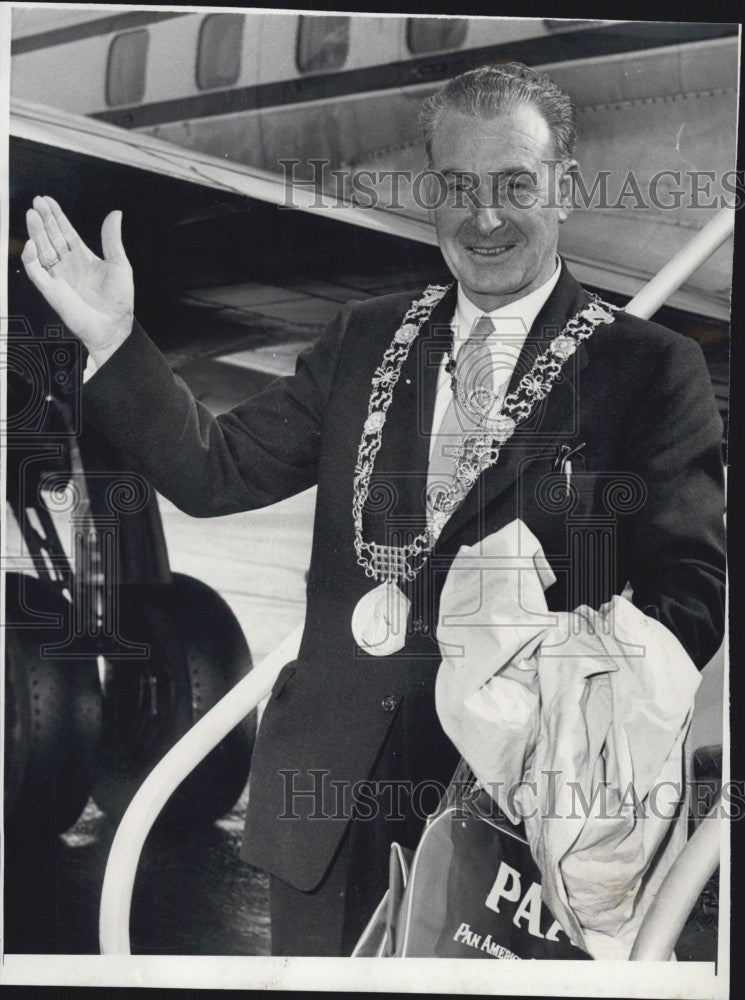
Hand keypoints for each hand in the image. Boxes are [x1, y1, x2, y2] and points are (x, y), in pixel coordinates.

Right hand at [22, 195, 134, 367]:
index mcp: (84, 258)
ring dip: (36, 233)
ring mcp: (58, 277)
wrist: (114, 326)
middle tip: (37, 202)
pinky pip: (36, 272)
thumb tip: (116, 214)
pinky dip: (31, 258)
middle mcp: (69, 266)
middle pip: (51, 237)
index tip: (47, 201)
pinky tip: (31, 244)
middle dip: (44, 220)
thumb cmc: (119, 301)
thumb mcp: (120, 264)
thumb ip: (112, 239)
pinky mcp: (51, 291)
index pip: (66, 232)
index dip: (56, 217)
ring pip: (42, 250)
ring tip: (32, 214)